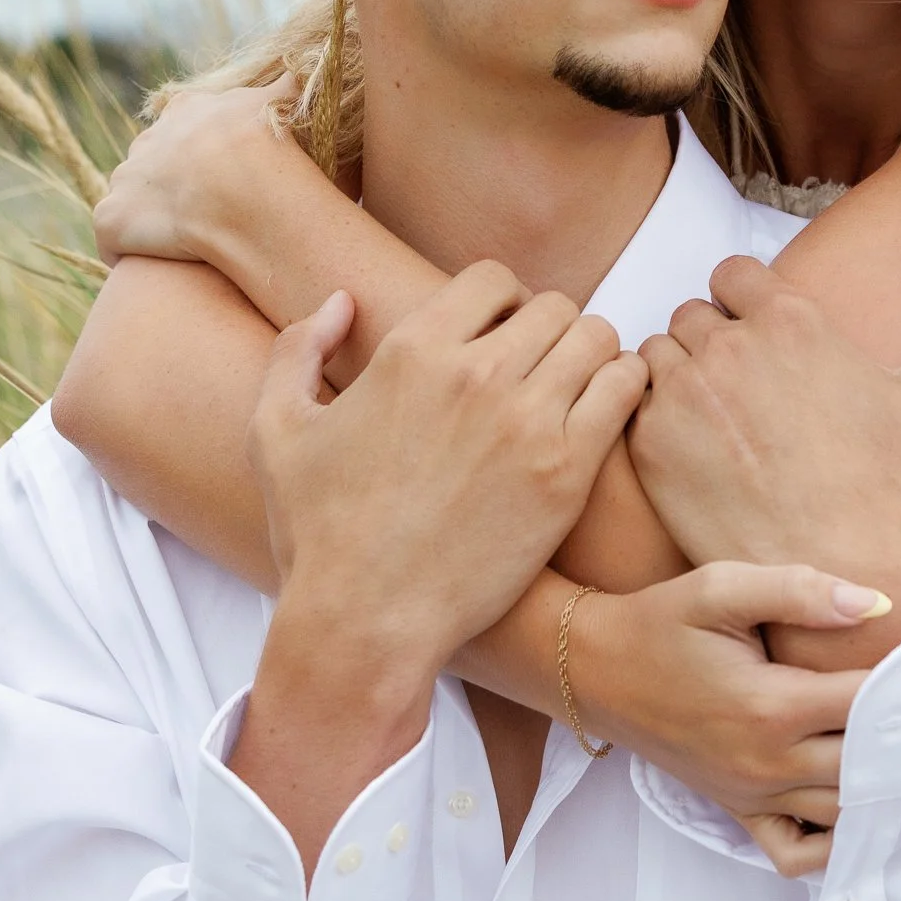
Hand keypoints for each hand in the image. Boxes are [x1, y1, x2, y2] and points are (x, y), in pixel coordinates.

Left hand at [91, 83, 301, 270]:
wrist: (246, 186)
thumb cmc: (270, 145)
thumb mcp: (283, 101)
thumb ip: (285, 86)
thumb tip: (303, 68)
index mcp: (186, 110)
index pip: (185, 124)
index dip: (203, 148)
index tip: (223, 170)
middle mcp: (148, 140)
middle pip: (155, 160)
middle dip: (173, 182)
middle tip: (207, 210)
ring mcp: (126, 179)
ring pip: (132, 197)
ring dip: (151, 217)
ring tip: (183, 244)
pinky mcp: (113, 218)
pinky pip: (112, 240)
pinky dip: (127, 252)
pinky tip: (156, 269)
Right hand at [236, 271, 644, 868]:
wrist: (366, 621)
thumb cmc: (318, 534)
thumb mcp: (275, 431)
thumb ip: (297, 349)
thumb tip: (342, 300)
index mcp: (411, 351)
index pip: (492, 279)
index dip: (501, 301)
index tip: (500, 335)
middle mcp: (475, 374)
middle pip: (553, 305)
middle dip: (549, 328)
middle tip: (541, 370)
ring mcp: (527, 421)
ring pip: (596, 338)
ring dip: (590, 355)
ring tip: (575, 390)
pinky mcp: (567, 471)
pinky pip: (624, 388)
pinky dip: (623, 388)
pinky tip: (602, 416)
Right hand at [563, 562, 885, 876]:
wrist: (596, 670)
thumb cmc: (660, 622)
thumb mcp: (721, 586)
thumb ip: (801, 590)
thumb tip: (879, 607)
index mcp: (771, 707)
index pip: (872, 705)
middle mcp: (768, 763)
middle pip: (870, 766)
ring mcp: (753, 795)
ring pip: (845, 813)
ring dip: (880, 785)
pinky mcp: (738, 810)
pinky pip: (798, 854)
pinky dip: (832, 842)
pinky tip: (849, 801)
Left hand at [632, 253, 900, 634]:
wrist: (839, 575)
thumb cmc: (894, 492)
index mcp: (792, 321)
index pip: (733, 274)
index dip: (745, 305)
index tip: (763, 345)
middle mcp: (729, 346)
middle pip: (692, 314)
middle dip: (711, 343)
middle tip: (741, 396)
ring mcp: (684, 396)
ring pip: (658, 357)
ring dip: (677, 380)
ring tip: (714, 427)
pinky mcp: (652, 447)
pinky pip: (635, 408)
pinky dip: (654, 425)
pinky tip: (690, 458)